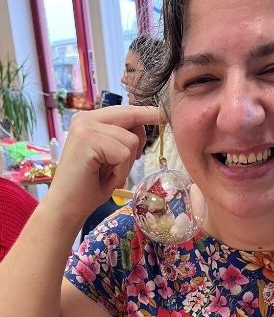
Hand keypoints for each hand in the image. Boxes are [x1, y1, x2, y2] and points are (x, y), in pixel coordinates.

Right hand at [45, 105, 164, 223]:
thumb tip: (145, 126)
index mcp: (91, 120)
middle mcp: (86, 118)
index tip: (163, 114)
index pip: (126, 110)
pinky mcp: (87, 140)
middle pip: (132, 118)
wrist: (67, 207)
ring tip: (107, 174)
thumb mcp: (112, 157)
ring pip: (131, 140)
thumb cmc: (91, 185)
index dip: (146, 113)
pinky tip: (106, 178)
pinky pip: (124, 154)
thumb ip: (123, 138)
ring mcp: (85, 127)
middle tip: (119, 167)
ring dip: (125, 164)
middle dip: (137, 144)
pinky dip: (120, 171)